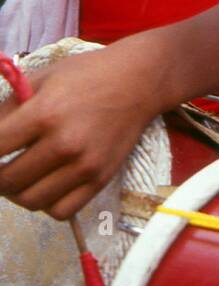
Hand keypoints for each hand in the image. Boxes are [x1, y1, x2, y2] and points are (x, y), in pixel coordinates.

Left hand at [0, 45, 156, 219]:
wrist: (137, 81)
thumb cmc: (86, 74)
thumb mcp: (42, 79)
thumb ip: (7, 108)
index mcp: (44, 113)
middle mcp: (64, 144)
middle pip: (8, 181)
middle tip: (1, 166)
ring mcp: (84, 166)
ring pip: (31, 201)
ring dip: (17, 193)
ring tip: (20, 177)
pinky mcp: (100, 179)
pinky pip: (60, 211)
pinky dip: (46, 204)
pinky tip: (45, 185)